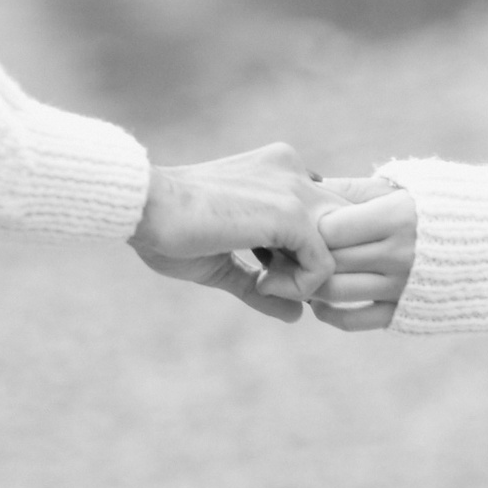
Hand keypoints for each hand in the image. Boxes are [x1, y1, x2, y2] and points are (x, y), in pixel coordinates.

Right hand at [129, 143, 338, 323]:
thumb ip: (261, 282)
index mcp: (277, 171)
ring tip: (264, 285)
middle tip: (275, 286)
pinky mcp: (291, 213)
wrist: (145, 207)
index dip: (306, 254)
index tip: (269, 276)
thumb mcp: (223, 262)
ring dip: (307, 279)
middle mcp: (292, 171)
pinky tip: (261, 284)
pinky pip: (324, 264)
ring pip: (340, 247)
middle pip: (343, 228)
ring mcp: (294, 190)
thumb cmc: (171, 231)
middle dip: (316, 267)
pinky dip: (299, 287)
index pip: (324, 215)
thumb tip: (297, 315)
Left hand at [256, 180, 414, 331]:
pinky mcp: (406, 313)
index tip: (290, 221)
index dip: (304, 225)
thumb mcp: (400, 188)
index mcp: (397, 218)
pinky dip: (327, 313)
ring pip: (333, 291)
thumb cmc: (439, 205)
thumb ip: (352, 191)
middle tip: (272, 248)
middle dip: (294, 255)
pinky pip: (354, 320)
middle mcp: (400, 255)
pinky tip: (318, 300)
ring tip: (290, 272)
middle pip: (326, 260)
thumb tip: (305, 189)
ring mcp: (402, 287)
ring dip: (303, 285)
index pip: (328, 228)